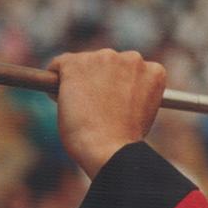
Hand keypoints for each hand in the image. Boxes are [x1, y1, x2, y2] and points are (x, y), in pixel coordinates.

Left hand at [47, 49, 167, 177]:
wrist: (109, 150)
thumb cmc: (123, 140)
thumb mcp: (139, 112)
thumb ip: (131, 94)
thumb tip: (111, 93)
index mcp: (152, 71)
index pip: (129, 70)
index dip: (117, 87)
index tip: (110, 103)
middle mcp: (131, 58)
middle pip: (106, 63)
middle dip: (98, 80)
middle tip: (92, 108)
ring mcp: (103, 58)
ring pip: (84, 63)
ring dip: (79, 80)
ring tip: (81, 109)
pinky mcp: (76, 64)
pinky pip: (59, 64)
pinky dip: (55, 77)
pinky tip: (58, 96)